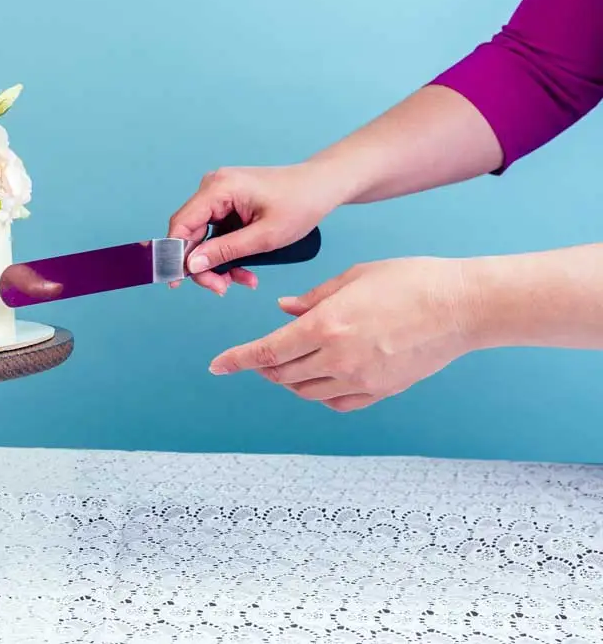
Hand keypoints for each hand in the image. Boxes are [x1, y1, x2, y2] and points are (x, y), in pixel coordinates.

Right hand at [167, 163, 349, 294]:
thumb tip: (190, 265)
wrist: (322, 187)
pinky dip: (228, 254)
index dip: (176, 255)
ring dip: (219, 263)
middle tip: (221, 288)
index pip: (182, 224)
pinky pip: (217, 233)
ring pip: (204, 237)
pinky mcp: (228, 203)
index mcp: (219, 188)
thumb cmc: (301, 204)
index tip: (178, 282)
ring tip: (242, 281)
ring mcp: (220, 194)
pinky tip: (244, 270)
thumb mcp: (264, 237)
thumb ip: (225, 251)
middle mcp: (213, 187)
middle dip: (204, 265)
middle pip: (190, 233)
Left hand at [208, 257, 479, 410]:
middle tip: (256, 357)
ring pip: (306, 391)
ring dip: (289, 379)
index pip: (266, 352)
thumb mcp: (353, 278)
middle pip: (282, 374)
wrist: (463, 307)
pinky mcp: (381, 391)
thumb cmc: (411, 281)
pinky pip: (336, 402)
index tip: (217, 366)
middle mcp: (339, 358)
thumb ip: (312, 299)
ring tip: (290, 362)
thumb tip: (283, 311)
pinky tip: (321, 376)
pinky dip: (320, 392)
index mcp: (326, 326)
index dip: (236, 360)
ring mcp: (360, 380)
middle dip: (262, 367)